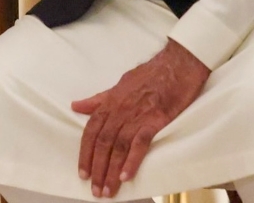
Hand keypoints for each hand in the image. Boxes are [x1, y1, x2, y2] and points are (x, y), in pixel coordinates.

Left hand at [72, 39, 209, 197]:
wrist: (177, 64)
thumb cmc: (150, 75)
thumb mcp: (119, 84)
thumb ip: (99, 100)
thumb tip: (76, 106)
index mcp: (110, 102)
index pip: (91, 131)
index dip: (85, 153)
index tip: (83, 173)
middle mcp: (120, 110)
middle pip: (102, 142)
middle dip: (97, 168)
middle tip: (95, 190)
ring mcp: (137, 115)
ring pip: (118, 146)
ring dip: (111, 170)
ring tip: (108, 190)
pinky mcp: (155, 119)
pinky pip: (140, 142)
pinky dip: (132, 160)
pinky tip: (126, 176)